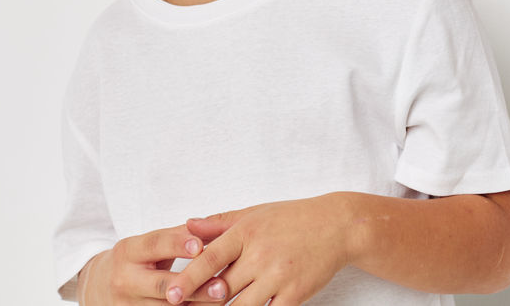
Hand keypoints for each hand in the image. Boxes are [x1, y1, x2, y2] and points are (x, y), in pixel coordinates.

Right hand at [78, 225, 227, 304]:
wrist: (97, 286)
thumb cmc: (134, 260)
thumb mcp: (147, 243)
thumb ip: (178, 234)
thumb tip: (210, 226)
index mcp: (128, 251)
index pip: (154, 245)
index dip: (177, 245)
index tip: (200, 246)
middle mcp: (125, 279)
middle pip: (162, 284)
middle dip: (193, 286)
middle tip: (221, 286)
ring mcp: (127, 305)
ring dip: (195, 305)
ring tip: (222, 301)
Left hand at [165, 195, 351, 305]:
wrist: (338, 226)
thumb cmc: (294, 218)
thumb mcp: (256, 213)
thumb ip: (220, 223)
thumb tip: (187, 225)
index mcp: (247, 232)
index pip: (209, 258)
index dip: (188, 279)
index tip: (171, 295)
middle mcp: (261, 255)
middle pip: (222, 289)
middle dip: (202, 303)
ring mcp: (279, 276)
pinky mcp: (295, 294)